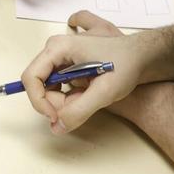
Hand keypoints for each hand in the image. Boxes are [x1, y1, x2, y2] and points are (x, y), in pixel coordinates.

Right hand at [21, 10, 157, 133]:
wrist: (142, 56)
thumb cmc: (126, 65)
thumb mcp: (104, 92)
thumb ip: (78, 110)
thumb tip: (56, 127)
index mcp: (59, 47)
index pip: (31, 77)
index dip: (39, 101)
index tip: (55, 116)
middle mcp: (56, 48)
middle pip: (39, 83)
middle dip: (54, 102)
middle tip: (79, 107)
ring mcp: (62, 54)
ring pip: (49, 86)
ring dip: (63, 100)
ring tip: (88, 98)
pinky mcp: (69, 62)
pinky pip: (58, 84)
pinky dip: (69, 95)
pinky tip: (88, 92)